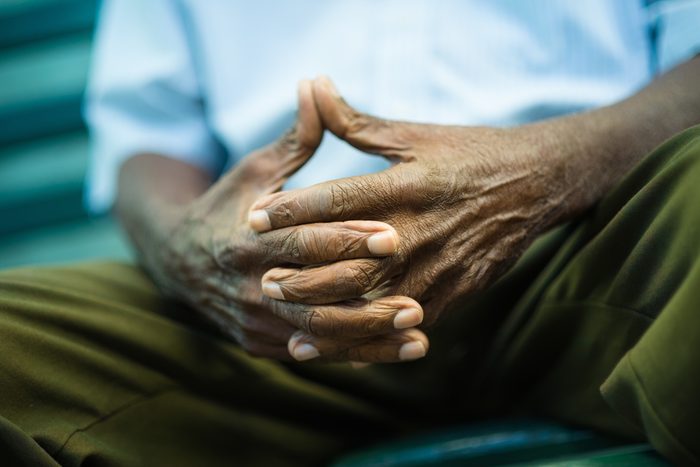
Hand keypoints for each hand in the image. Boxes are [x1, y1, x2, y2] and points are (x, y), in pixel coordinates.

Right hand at [154, 81, 427, 360]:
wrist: (179, 260)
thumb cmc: (228, 206)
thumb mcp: (255, 171)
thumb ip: (293, 140)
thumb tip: (315, 85)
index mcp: (244, 239)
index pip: (300, 242)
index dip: (345, 240)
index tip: (392, 235)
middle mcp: (247, 286)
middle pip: (311, 298)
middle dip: (364, 300)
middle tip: (415, 298)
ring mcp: (253, 320)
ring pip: (316, 334)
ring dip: (368, 338)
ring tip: (418, 334)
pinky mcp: (261, 343)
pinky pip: (313, 352)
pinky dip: (356, 355)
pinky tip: (396, 351)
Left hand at [249, 77, 572, 360]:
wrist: (537, 184)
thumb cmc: (470, 153)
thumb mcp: (414, 135)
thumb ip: (357, 122)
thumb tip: (313, 86)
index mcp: (409, 184)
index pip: (340, 200)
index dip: (293, 210)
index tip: (254, 218)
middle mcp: (421, 229)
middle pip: (350, 261)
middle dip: (302, 273)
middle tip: (262, 279)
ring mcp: (440, 266)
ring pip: (373, 301)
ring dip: (326, 313)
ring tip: (285, 319)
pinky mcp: (454, 292)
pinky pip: (403, 321)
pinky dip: (366, 337)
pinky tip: (337, 345)